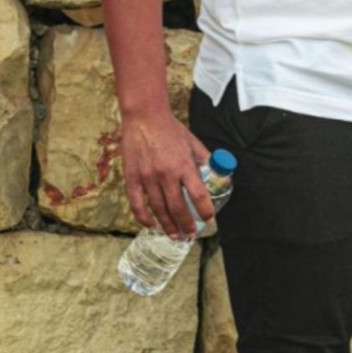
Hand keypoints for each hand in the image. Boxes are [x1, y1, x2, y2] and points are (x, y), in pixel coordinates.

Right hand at [119, 108, 213, 238]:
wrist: (144, 116)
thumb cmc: (170, 129)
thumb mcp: (193, 142)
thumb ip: (205, 160)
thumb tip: (219, 174)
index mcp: (184, 165)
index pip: (198, 194)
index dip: (205, 210)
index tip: (209, 219)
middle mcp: (166, 173)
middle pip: (178, 207)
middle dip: (186, 225)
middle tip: (191, 234)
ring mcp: (147, 176)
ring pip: (158, 209)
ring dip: (168, 225)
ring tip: (175, 236)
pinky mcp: (132, 177)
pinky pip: (137, 203)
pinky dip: (143, 217)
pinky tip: (151, 225)